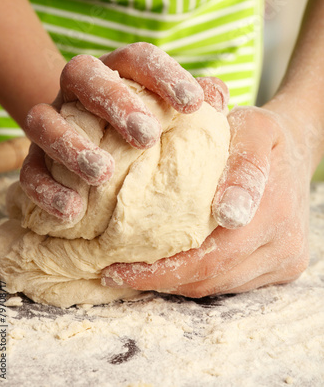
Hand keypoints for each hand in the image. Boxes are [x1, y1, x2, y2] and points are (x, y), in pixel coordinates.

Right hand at [20, 43, 227, 223]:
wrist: (91, 151)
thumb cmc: (144, 132)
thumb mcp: (173, 116)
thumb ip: (197, 105)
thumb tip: (217, 95)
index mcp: (117, 73)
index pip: (136, 57)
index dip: (163, 74)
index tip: (192, 103)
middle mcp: (78, 91)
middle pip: (84, 75)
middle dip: (114, 101)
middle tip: (147, 135)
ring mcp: (52, 122)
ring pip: (44, 120)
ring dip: (72, 145)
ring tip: (102, 174)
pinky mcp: (34, 161)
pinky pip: (30, 171)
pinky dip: (47, 190)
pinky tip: (72, 211)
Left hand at [101, 103, 310, 295]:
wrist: (296, 150)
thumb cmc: (261, 133)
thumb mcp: (250, 125)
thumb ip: (236, 149)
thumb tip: (224, 201)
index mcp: (273, 201)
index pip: (213, 250)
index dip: (163, 268)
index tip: (118, 268)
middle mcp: (284, 238)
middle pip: (213, 274)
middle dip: (159, 279)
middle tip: (114, 273)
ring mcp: (286, 257)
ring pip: (220, 285)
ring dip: (176, 283)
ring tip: (134, 272)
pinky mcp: (285, 268)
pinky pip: (232, 284)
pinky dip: (197, 279)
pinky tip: (170, 267)